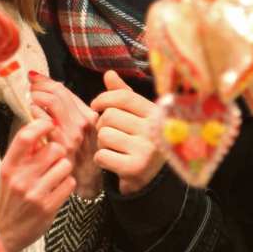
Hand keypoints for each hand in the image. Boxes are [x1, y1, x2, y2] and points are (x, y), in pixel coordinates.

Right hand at [0, 118, 75, 251]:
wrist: (4, 232)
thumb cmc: (10, 197)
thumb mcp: (8, 174)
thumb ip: (23, 153)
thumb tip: (41, 125)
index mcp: (8, 167)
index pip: (25, 137)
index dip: (41, 125)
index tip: (49, 124)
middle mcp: (19, 179)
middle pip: (54, 149)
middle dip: (58, 153)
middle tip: (52, 162)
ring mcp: (34, 193)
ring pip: (65, 165)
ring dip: (64, 170)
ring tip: (54, 178)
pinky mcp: (48, 206)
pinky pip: (69, 183)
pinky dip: (67, 184)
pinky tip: (57, 190)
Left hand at [28, 72, 101, 198]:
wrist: (90, 183)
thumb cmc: (86, 156)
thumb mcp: (88, 131)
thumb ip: (74, 112)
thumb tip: (52, 89)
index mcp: (91, 116)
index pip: (66, 91)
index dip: (47, 82)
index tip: (36, 79)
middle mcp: (85, 123)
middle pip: (58, 93)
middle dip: (40, 86)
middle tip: (31, 87)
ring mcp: (73, 134)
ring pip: (52, 102)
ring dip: (38, 97)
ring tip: (32, 99)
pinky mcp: (63, 146)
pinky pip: (45, 122)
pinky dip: (37, 113)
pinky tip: (34, 114)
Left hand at [89, 70, 163, 194]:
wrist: (153, 177)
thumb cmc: (141, 141)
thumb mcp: (137, 116)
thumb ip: (123, 96)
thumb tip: (109, 74)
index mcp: (156, 113)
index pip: (124, 97)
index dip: (104, 98)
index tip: (96, 106)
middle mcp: (154, 129)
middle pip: (110, 116)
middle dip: (103, 126)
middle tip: (112, 135)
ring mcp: (146, 148)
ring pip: (104, 135)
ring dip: (102, 144)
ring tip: (114, 148)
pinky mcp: (135, 167)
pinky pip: (102, 156)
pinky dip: (102, 160)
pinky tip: (114, 161)